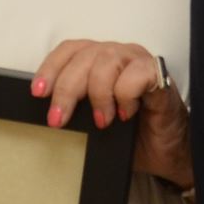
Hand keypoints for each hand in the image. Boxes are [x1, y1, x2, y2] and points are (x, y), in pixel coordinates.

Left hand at [31, 40, 192, 189]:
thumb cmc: (130, 134)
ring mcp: (138, 62)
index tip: (38, 93)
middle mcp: (117, 54)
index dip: (50, 68)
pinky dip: (125, 95)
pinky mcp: (158, 75)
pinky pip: (135, 75)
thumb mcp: (93, 120)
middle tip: (59, 119)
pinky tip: (126, 113)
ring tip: (102, 120)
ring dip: (98, 94)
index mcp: (98, 60)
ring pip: (106, 62)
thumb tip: (49, 114)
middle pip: (83, 57)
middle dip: (66, 89)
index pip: (69, 51)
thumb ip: (75, 109)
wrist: (164, 152)